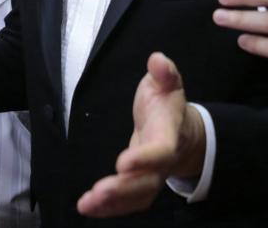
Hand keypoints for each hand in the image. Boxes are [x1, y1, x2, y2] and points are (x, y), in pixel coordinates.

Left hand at [77, 53, 204, 217]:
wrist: (179, 129)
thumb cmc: (166, 102)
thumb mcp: (167, 82)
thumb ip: (164, 72)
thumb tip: (158, 60)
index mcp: (168, 134)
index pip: (160, 150)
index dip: (144, 158)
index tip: (122, 162)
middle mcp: (163, 160)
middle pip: (148, 181)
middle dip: (124, 189)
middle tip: (99, 191)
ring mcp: (153, 175)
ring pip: (137, 196)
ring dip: (113, 203)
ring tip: (88, 204)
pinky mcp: (141, 184)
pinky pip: (128, 202)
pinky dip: (109, 208)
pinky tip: (89, 208)